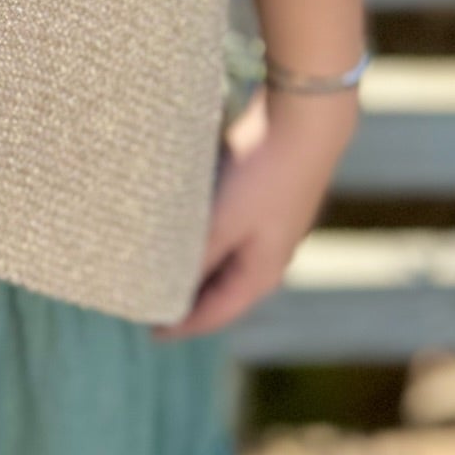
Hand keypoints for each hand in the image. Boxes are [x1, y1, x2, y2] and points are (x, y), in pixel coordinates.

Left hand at [150, 85, 358, 341]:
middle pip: (221, 289)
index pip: (215, 313)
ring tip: (160, 262)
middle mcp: (269, 256)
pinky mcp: (267, 197)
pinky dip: (205, 234)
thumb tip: (164, 286)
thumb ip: (194, 257)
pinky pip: (229, 228)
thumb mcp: (221, 221)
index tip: (152, 333)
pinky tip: (185, 221)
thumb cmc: (263, 175)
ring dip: (195, 262)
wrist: (305, 121)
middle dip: (187, 296)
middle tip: (149, 298)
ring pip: (225, 256)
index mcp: (260, 273)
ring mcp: (271, 226)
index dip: (182, 325)